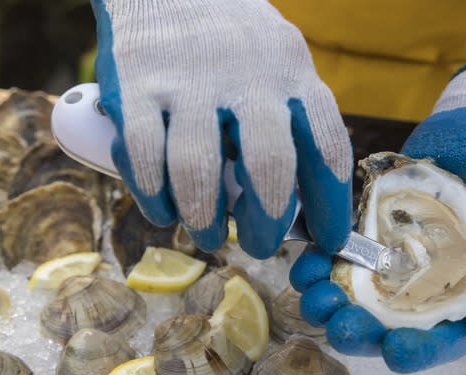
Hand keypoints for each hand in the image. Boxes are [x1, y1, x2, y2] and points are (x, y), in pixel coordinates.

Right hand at [90, 0, 351, 257]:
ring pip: (198, 170)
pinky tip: (164, 209)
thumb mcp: (281, 62)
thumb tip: (301, 201)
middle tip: (260, 245)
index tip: (328, 239)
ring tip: (207, 234)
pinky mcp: (135, 84)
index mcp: (294, 74)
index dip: (331, 205)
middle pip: (268, 166)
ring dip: (205, 219)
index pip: (327, 148)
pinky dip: (155, 196)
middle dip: (267, 223)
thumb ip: (294, 120)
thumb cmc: (234, 38)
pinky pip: (144, 157)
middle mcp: (247, 77)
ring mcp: (189, 81)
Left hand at [290, 106, 465, 372]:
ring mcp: (393, 258)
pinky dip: (319, 263)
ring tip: (315, 300)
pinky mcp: (367, 230)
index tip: (393, 351)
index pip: (442, 339)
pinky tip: (307, 264)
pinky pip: (338, 253)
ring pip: (356, 294)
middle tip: (340, 326)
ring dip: (332, 304)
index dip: (419, 352)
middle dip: (362, 332)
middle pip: (389, 325)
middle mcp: (426, 286)